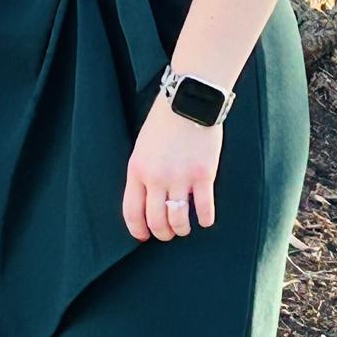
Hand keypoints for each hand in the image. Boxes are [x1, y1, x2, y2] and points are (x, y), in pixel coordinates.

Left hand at [122, 94, 221, 242]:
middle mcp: (156, 178)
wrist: (188, 101)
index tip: (144, 236)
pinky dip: (204, 219)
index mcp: (137, 169)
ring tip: (184, 227)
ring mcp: (181, 178)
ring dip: (181, 229)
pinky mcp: (203, 176)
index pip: (132, 211)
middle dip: (162, 233)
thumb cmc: (164, 121)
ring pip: (178, 220)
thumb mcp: (142, 147)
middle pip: (156, 221)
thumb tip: (148, 199)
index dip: (137, 229)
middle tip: (168, 233)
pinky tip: (204, 219)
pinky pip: (204, 209)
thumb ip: (143, 172)